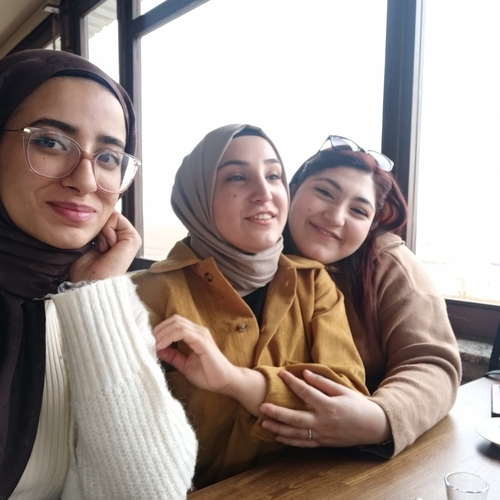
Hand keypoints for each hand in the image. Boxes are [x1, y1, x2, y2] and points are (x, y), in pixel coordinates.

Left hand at [70, 211, 140, 281]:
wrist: (90, 284)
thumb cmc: (84, 269)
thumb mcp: (86, 243)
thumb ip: (93, 228)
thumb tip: (91, 211)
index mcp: (114, 241)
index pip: (101, 218)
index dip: (91, 226)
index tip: (91, 245)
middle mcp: (123, 238)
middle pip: (105, 216)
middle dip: (96, 228)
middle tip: (96, 248)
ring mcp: (130, 238)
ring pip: (110, 216)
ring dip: (101, 231)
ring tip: (101, 248)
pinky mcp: (134, 239)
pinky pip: (116, 219)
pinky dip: (106, 230)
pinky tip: (107, 246)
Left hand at [154, 314, 235, 392]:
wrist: (224, 382)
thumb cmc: (208, 374)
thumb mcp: (184, 365)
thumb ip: (173, 356)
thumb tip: (157, 348)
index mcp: (194, 334)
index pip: (174, 323)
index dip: (161, 330)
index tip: (150, 342)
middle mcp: (198, 330)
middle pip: (174, 319)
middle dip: (160, 329)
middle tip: (150, 342)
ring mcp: (201, 334)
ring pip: (177, 323)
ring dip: (162, 333)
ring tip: (155, 345)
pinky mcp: (202, 341)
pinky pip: (183, 332)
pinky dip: (169, 337)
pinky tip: (162, 346)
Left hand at [259, 369, 390, 447]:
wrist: (373, 427)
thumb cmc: (358, 405)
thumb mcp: (343, 390)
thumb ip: (323, 383)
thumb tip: (305, 373)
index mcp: (329, 406)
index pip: (306, 393)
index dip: (292, 382)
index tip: (280, 373)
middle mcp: (323, 422)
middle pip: (296, 418)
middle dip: (277, 413)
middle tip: (261, 407)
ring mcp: (322, 435)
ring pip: (296, 433)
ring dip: (279, 428)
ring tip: (264, 423)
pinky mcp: (323, 443)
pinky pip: (303, 443)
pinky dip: (289, 440)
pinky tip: (277, 436)